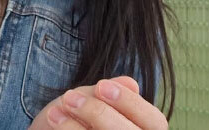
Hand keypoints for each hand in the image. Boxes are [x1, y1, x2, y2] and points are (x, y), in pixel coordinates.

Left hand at [30, 76, 167, 128]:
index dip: (130, 102)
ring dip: (76, 127)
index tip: (101, 85)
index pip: (155, 121)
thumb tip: (131, 84)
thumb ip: (110, 94)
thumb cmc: (76, 118)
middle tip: (70, 97)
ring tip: (54, 112)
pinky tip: (53, 123)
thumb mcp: (91, 100)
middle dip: (99, 113)